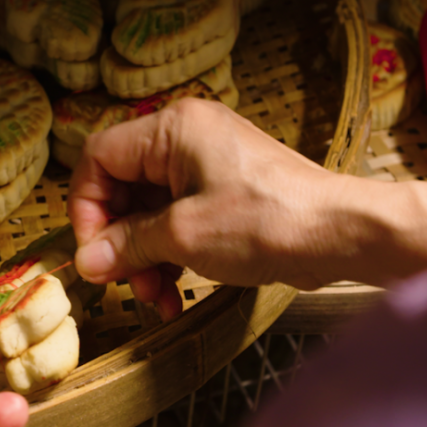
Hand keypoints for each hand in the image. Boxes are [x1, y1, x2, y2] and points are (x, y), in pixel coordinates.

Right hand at [68, 99, 343, 319]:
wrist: (339, 234)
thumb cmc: (266, 221)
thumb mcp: (183, 235)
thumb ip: (127, 244)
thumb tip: (87, 261)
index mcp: (173, 128)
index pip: (99, 157)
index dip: (86, 207)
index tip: (93, 252)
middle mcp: (188, 138)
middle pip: (123, 187)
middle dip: (119, 241)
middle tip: (122, 282)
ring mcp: (208, 166)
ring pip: (150, 211)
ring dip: (145, 257)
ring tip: (155, 297)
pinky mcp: (226, 194)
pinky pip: (179, 221)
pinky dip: (171, 255)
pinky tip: (175, 294)